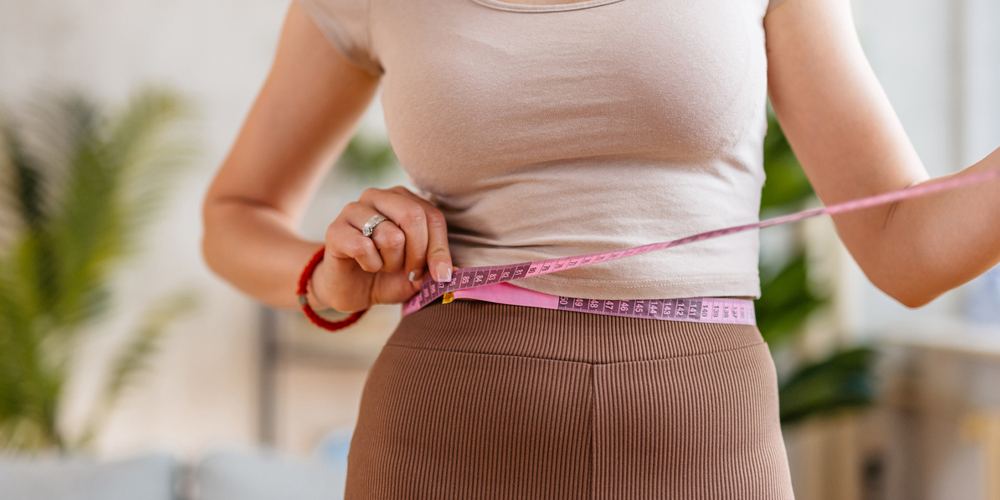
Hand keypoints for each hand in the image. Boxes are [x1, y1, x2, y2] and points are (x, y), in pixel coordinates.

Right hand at [310, 186, 453, 311]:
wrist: (351, 290)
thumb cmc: (388, 275)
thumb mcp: (420, 274)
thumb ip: (438, 268)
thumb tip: (460, 272)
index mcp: (404, 200)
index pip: (433, 216)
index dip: (440, 250)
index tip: (440, 275)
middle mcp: (379, 197)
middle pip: (413, 217)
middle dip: (418, 255)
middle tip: (410, 272)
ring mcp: (354, 209)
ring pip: (391, 236)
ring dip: (392, 262)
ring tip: (383, 265)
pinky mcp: (335, 229)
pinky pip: (364, 247)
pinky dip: (370, 265)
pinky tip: (365, 265)